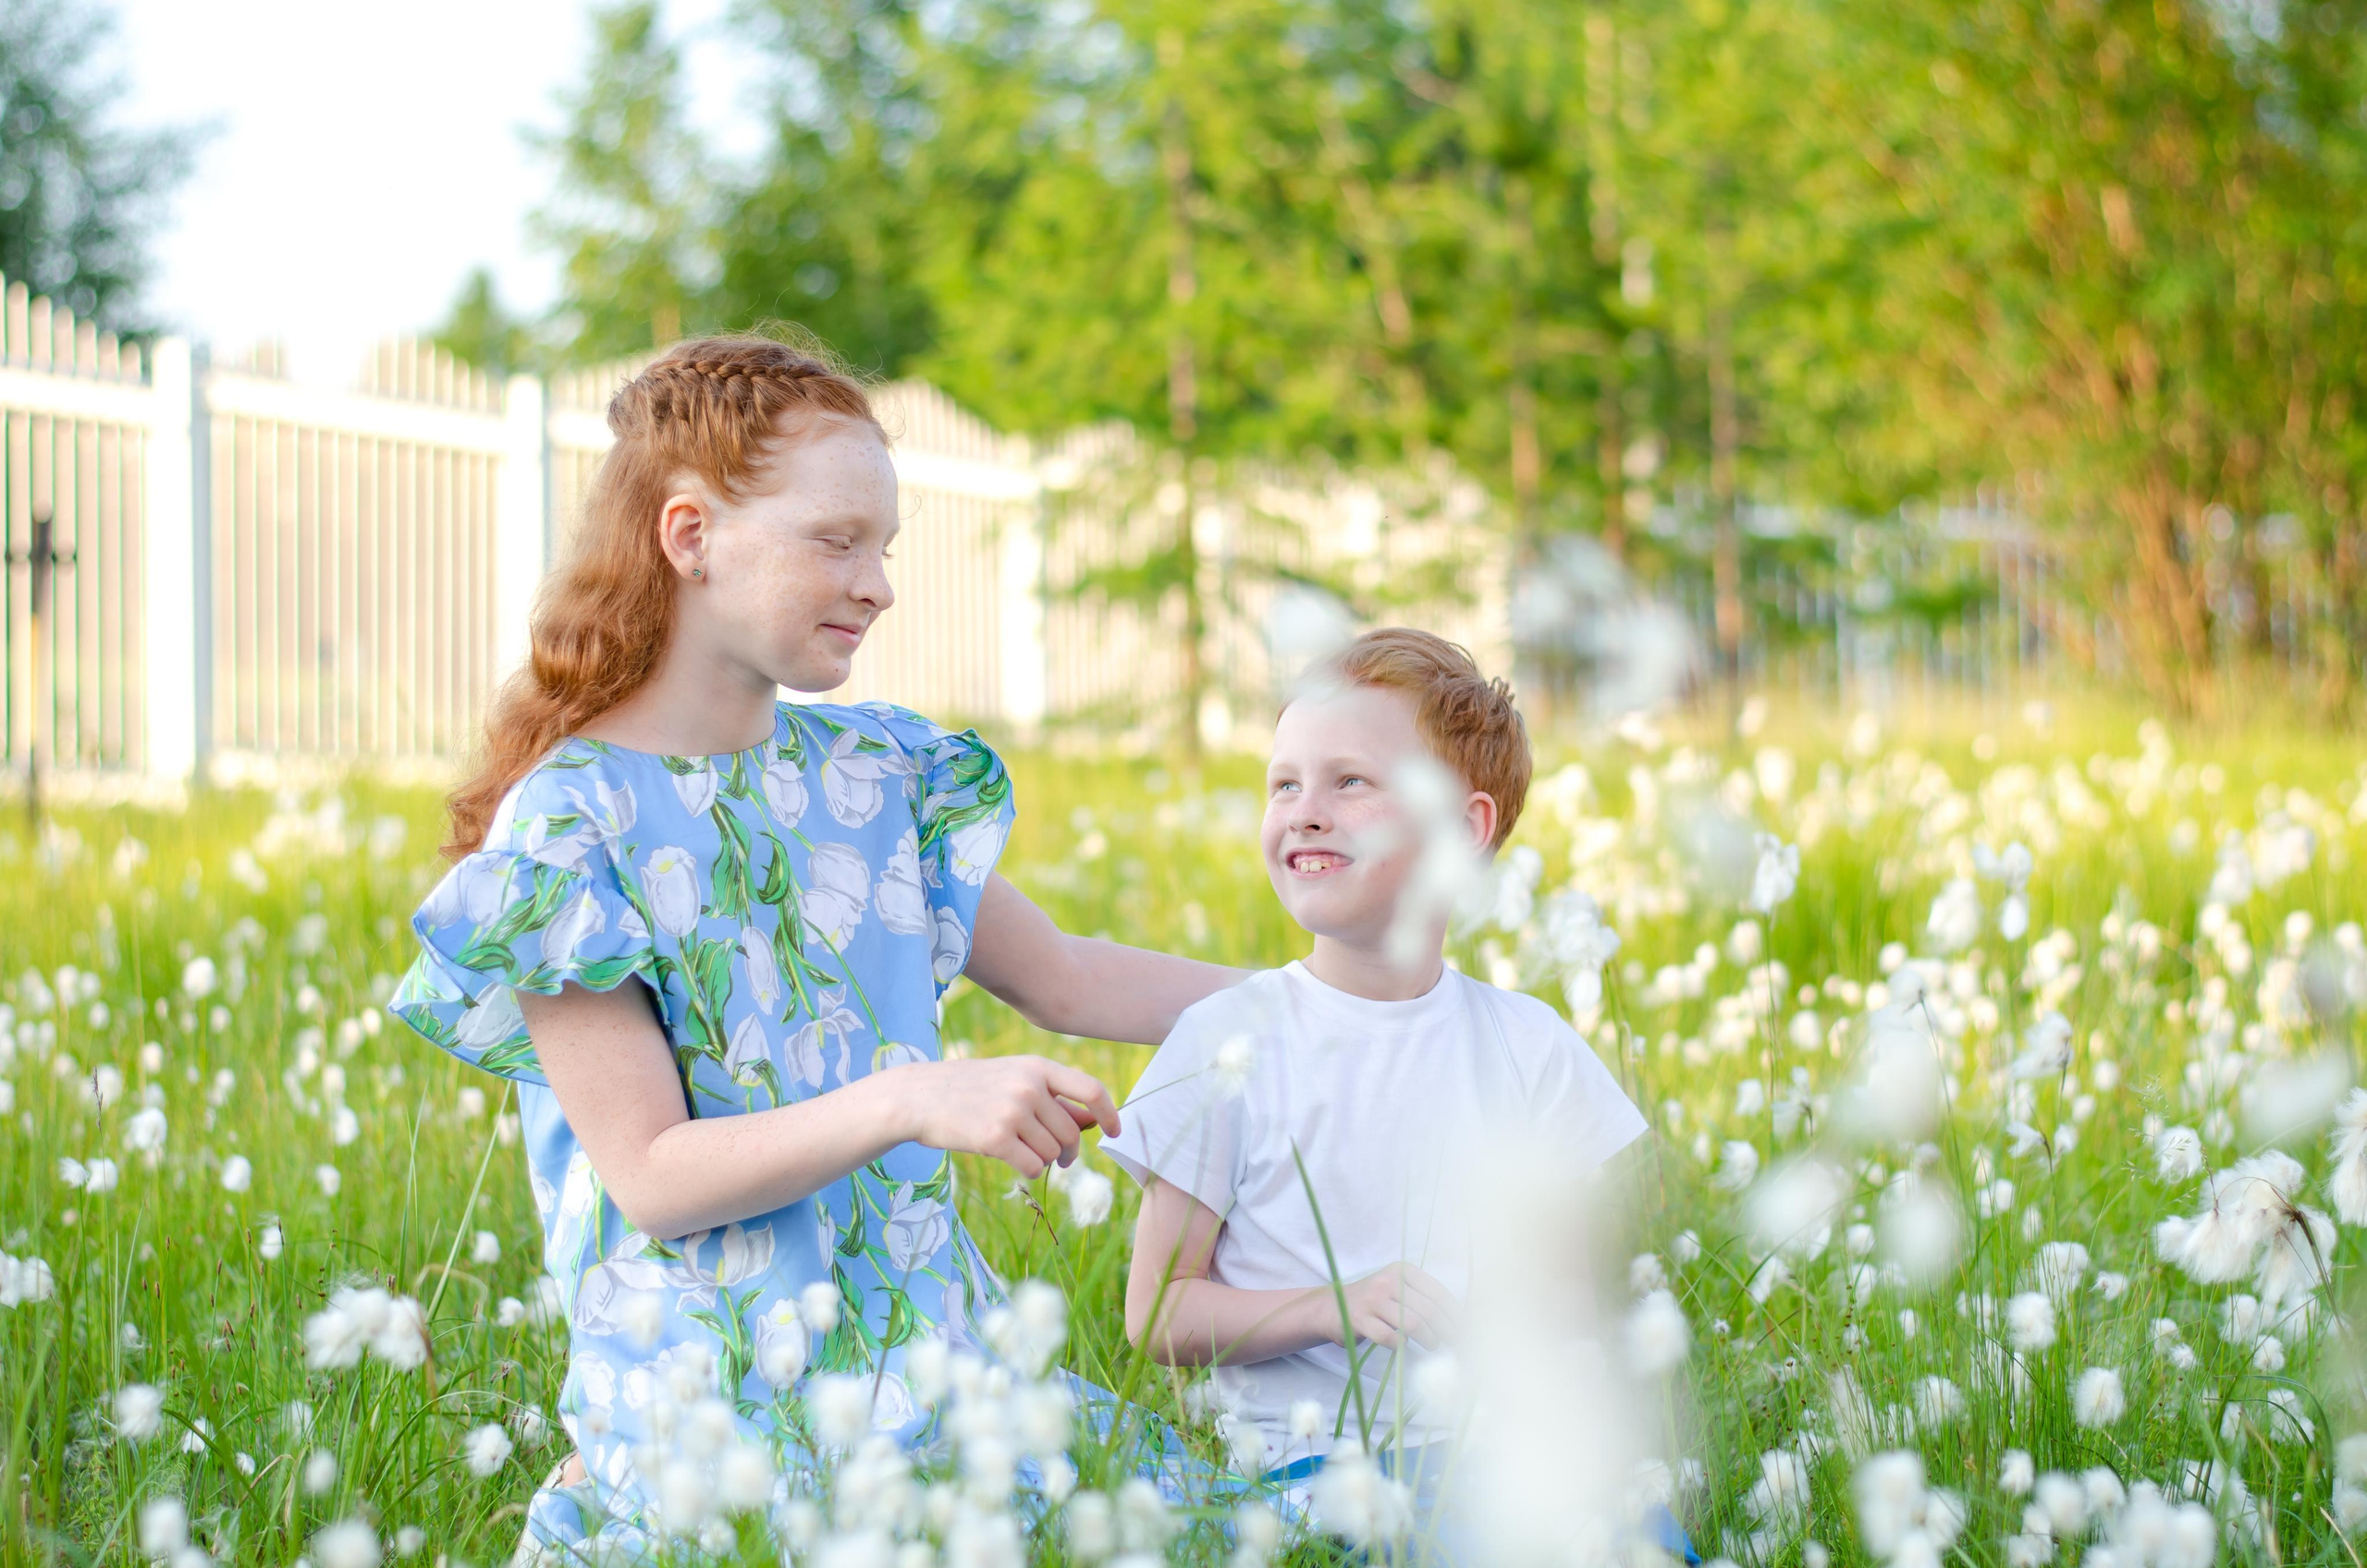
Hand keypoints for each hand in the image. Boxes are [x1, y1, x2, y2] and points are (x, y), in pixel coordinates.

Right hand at [888, 1056, 1119, 1178]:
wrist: (918, 1097)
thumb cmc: (970, 1090)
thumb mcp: (1013, 1080)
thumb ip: (1053, 1098)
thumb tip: (1093, 1121)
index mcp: (1037, 1066)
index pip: (1091, 1089)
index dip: (1110, 1113)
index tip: (1115, 1131)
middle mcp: (1029, 1086)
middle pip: (1071, 1132)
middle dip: (1069, 1151)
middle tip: (1059, 1159)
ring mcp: (1012, 1111)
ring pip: (1053, 1153)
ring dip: (1044, 1160)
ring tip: (1022, 1151)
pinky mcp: (995, 1138)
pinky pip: (1032, 1167)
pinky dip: (1028, 1171)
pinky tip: (1011, 1160)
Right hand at [1327, 1263, 1462, 1350]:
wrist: (1331, 1307)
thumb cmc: (1374, 1301)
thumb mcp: (1398, 1289)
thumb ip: (1423, 1298)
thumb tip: (1459, 1320)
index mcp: (1403, 1271)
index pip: (1438, 1293)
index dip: (1455, 1314)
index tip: (1466, 1330)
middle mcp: (1388, 1280)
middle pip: (1429, 1310)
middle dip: (1447, 1330)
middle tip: (1455, 1343)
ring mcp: (1372, 1299)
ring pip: (1412, 1324)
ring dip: (1429, 1339)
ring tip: (1433, 1345)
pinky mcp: (1359, 1319)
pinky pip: (1389, 1337)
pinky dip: (1400, 1345)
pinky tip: (1402, 1344)